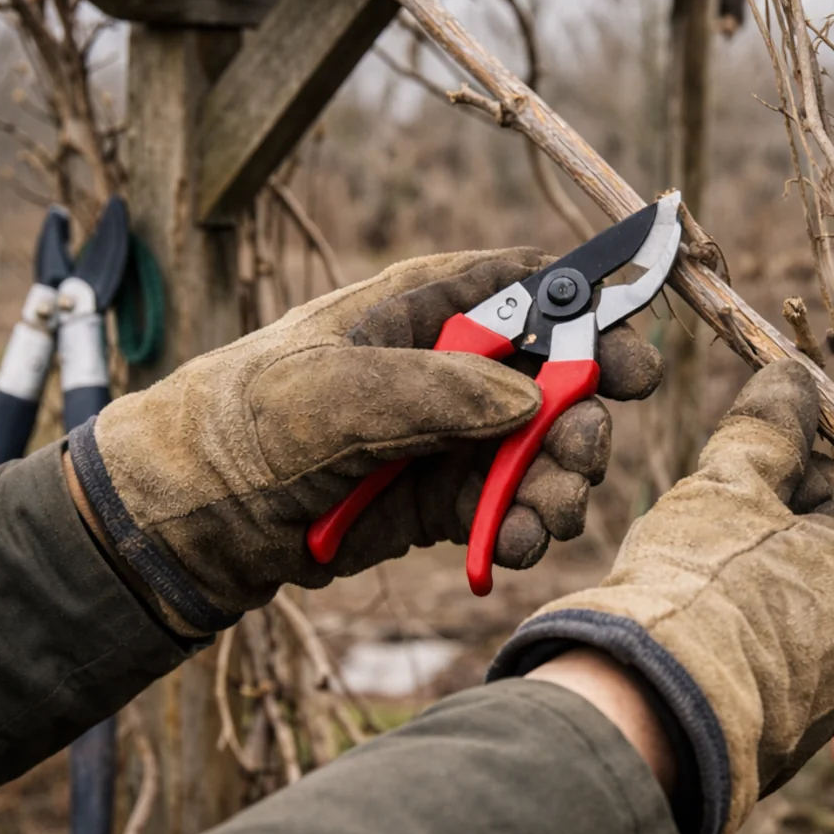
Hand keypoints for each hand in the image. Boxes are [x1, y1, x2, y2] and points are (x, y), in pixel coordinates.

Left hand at [66, 249, 661, 634]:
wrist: (198, 514)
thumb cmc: (248, 420)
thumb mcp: (333, 393)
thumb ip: (436, 388)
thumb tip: (530, 397)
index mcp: (428, 305)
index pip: (534, 288)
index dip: (593, 315)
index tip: (635, 360)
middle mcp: (454, 363)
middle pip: (558, 375)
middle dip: (584, 416)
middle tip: (584, 454)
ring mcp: (454, 431)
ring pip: (543, 447)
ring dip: (560, 483)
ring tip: (547, 517)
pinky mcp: (446, 492)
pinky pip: (510, 503)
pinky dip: (524, 524)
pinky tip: (515, 544)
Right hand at [491, 360, 833, 833]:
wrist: (658, 713)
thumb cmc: (701, 582)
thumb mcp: (728, 484)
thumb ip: (766, 427)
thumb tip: (792, 375)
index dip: (784, 464)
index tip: (734, 465)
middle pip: (812, 551)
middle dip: (759, 527)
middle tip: (700, 521)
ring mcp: (826, 695)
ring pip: (783, 608)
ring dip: (741, 583)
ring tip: (681, 579)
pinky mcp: (781, 736)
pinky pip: (761, 663)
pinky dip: (729, 640)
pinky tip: (683, 634)